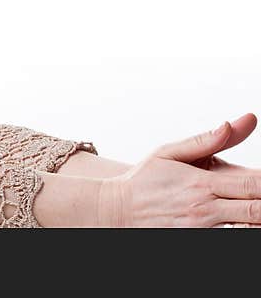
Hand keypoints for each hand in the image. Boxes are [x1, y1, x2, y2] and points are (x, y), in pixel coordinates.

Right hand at [98, 118, 260, 226]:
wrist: (117, 210)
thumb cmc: (144, 180)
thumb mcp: (168, 152)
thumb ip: (206, 140)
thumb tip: (234, 123)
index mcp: (201, 182)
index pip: (252, 184)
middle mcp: (205, 208)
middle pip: (257, 210)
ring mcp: (201, 229)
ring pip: (247, 228)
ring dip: (256, 218)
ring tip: (254, 206)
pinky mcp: (196, 241)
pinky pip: (229, 237)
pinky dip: (242, 230)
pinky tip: (243, 220)